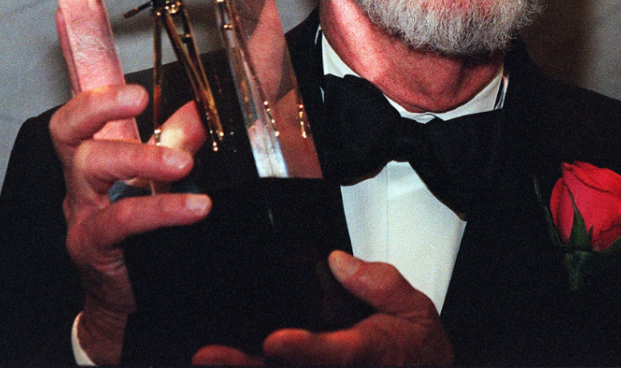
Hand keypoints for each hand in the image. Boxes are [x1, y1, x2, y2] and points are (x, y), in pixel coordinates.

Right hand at [50, 85, 209, 364]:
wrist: (126, 297)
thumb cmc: (139, 233)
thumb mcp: (163, 179)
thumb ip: (178, 143)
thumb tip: (198, 112)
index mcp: (96, 154)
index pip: (83, 112)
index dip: (97, 91)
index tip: (132, 81)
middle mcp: (81, 178)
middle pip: (69, 131)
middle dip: (100, 106)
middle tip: (138, 97)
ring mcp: (83, 211)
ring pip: (90, 167)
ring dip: (138, 158)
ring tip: (182, 163)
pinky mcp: (94, 245)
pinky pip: (120, 221)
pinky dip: (159, 210)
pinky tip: (193, 208)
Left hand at [191, 251, 453, 365]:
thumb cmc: (414, 350)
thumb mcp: (412, 308)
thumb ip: (378, 282)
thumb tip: (339, 262)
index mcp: (363, 354)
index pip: (331, 354)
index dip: (302, 349)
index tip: (274, 340)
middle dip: (246, 367)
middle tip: (208, 355)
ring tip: (206, 356)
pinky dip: (253, 365)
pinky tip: (221, 360)